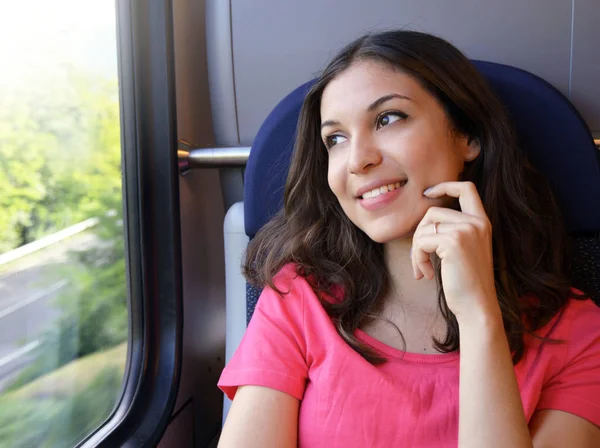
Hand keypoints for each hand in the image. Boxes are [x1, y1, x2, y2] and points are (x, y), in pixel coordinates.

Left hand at [411, 182, 499, 322]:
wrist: (477, 306)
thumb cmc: (467, 282)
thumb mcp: (464, 250)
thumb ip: (452, 231)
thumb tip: (423, 223)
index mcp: (482, 222)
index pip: (466, 188)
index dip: (445, 186)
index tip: (427, 193)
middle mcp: (477, 222)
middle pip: (432, 212)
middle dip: (418, 235)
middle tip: (418, 258)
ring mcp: (466, 230)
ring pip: (424, 228)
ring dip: (416, 250)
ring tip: (423, 269)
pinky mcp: (454, 242)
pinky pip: (421, 241)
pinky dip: (417, 258)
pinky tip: (426, 274)